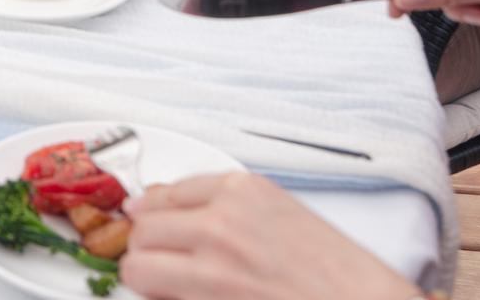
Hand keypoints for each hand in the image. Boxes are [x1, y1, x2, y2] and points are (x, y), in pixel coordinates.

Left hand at [122, 173, 415, 299]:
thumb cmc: (341, 276)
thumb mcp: (284, 216)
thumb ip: (227, 207)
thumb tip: (162, 208)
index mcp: (241, 191)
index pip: (162, 195)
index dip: (155, 218)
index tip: (150, 227)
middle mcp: (221, 223)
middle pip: (142, 230)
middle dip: (148, 249)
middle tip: (166, 265)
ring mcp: (213, 269)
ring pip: (138, 268)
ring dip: (149, 280)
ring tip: (174, 288)